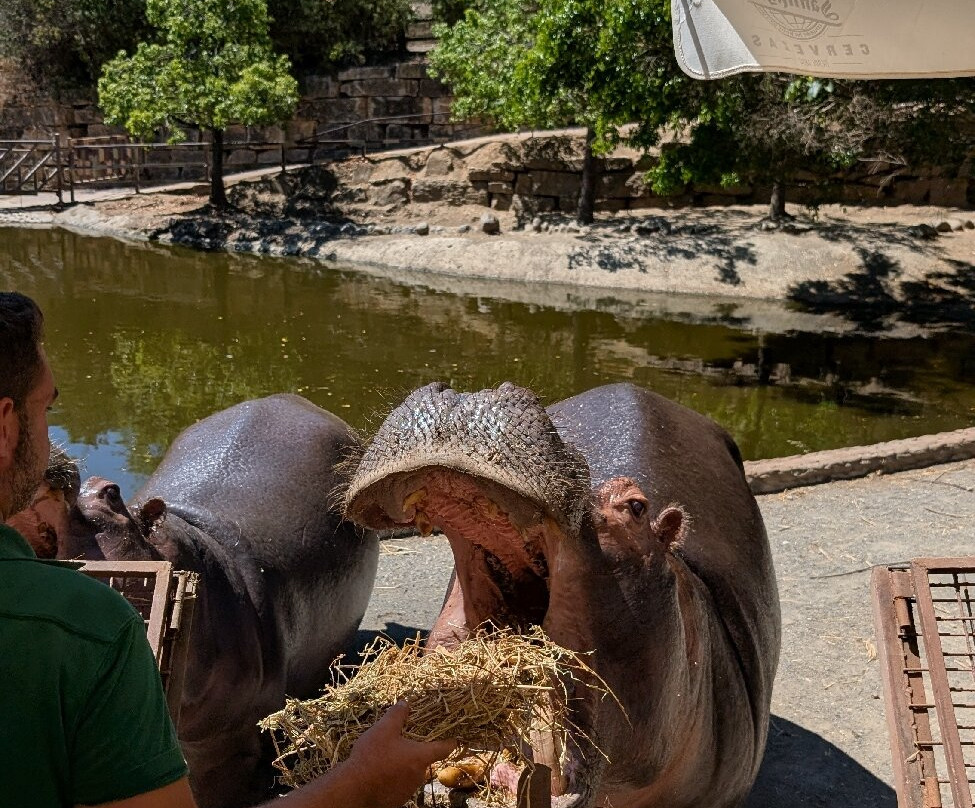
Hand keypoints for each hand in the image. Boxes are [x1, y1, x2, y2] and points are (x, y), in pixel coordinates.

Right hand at [341, 701, 457, 807]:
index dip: (449, 743)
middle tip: (401, 743)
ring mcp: (408, 790)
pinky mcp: (397, 801)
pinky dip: (393, 779)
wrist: (354, 789)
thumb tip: (405, 703)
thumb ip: (397, 715)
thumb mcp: (384, 729)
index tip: (454, 739)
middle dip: (415, 753)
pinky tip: (379, 773)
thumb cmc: (372, 757)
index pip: (443, 749)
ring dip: (403, 766)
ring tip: (385, 758)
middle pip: (424, 761)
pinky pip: (399, 786)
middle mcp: (419, 776)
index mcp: (420, 757)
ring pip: (410, 774)